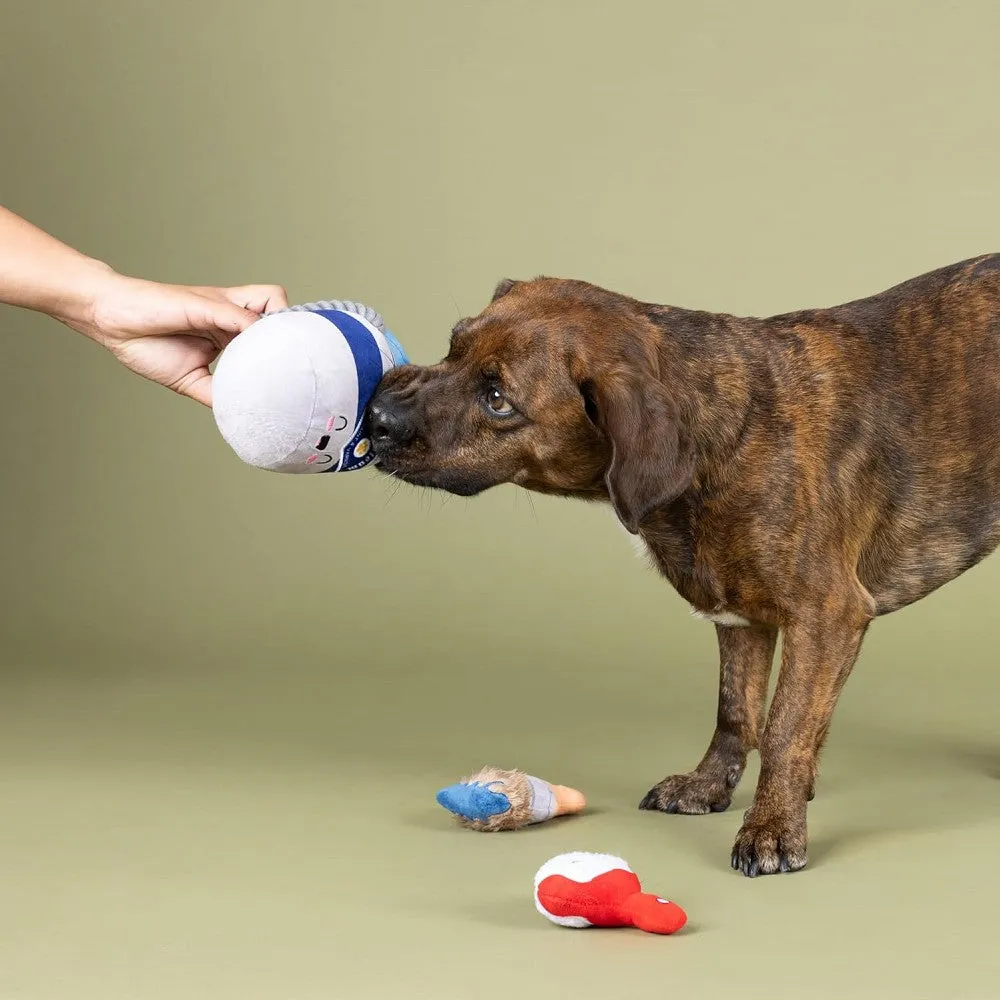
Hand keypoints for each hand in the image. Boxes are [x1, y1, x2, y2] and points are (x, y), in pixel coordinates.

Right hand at [71, 269, 287, 405]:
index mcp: (230, 332)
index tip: (297, 370)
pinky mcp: (207, 303)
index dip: (287, 344)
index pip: (273, 329)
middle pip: (282, 313)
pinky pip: (240, 313)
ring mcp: (222, 307)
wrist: (113, 324)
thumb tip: (243, 417)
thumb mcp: (191, 381)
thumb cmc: (147, 345)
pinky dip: (252, 328)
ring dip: (280, 325)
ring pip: (271, 304)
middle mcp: (232, 316)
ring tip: (281, 352)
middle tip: (299, 362)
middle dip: (295, 335)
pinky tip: (255, 348)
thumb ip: (219, 394)